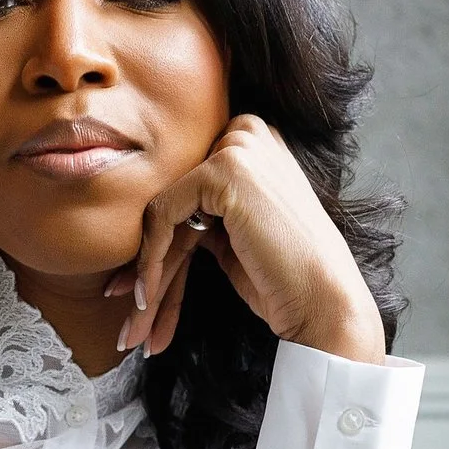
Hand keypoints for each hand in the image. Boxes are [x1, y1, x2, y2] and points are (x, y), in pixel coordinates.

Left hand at [111, 114, 385, 364]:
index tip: (141, 287)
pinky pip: (163, 213)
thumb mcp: (232, 234)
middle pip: (174, 196)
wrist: (322, 300)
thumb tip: (146, 222)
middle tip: (126, 303)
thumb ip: (199, 213)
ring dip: (144, 266)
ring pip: (163, 207)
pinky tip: (148, 295)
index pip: (187, 189)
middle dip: (149, 257)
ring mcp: (238, 146)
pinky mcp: (226, 170)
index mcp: (254, 143)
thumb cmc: (282, 277)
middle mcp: (247, 133)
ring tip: (133, 315)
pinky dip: (151, 258)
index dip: (162, 241)